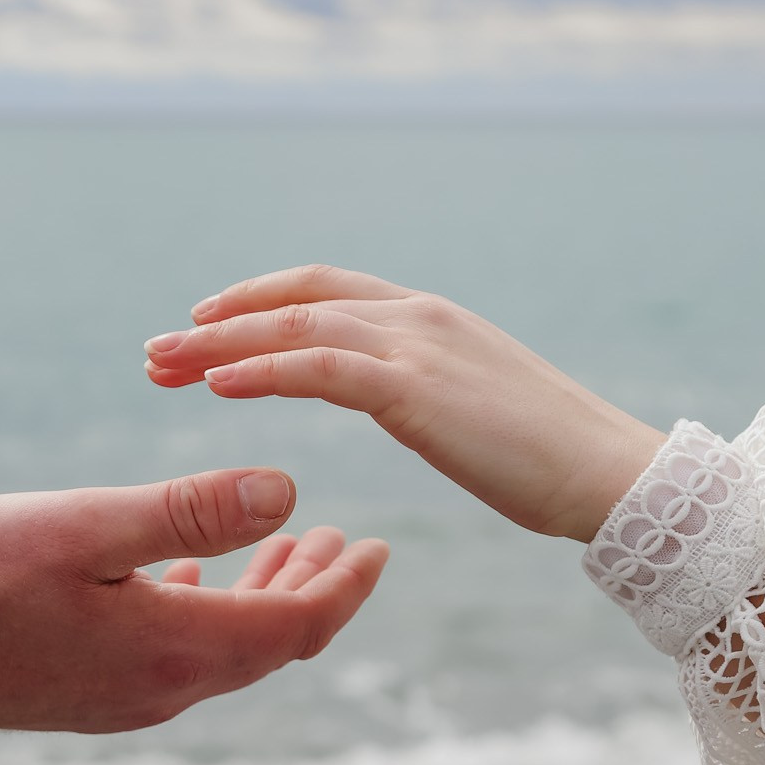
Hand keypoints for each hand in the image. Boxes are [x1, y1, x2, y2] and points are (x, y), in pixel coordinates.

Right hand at [0, 467, 386, 731]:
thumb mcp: (90, 525)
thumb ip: (190, 510)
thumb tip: (288, 490)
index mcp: (177, 648)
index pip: (296, 625)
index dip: (346, 587)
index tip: (380, 547)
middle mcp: (164, 687)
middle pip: (271, 644)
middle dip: (315, 590)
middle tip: (348, 542)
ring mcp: (127, 698)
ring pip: (226, 650)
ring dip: (264, 597)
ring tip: (291, 546)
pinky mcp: (92, 694)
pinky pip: (177, 656)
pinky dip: (208, 611)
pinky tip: (194, 575)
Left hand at [144, 266, 664, 541]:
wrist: (609, 475)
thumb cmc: (548, 460)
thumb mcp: (472, 409)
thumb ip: (426, 390)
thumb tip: (399, 402)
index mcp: (430, 317)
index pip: (323, 289)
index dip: (256, 300)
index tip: (202, 327)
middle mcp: (418, 316)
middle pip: (294, 301)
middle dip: (217, 324)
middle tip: (155, 352)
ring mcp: (418, 345)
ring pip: (294, 327)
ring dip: (219, 347)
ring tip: (162, 368)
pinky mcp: (416, 388)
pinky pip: (318, 368)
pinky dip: (261, 370)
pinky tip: (218, 387)